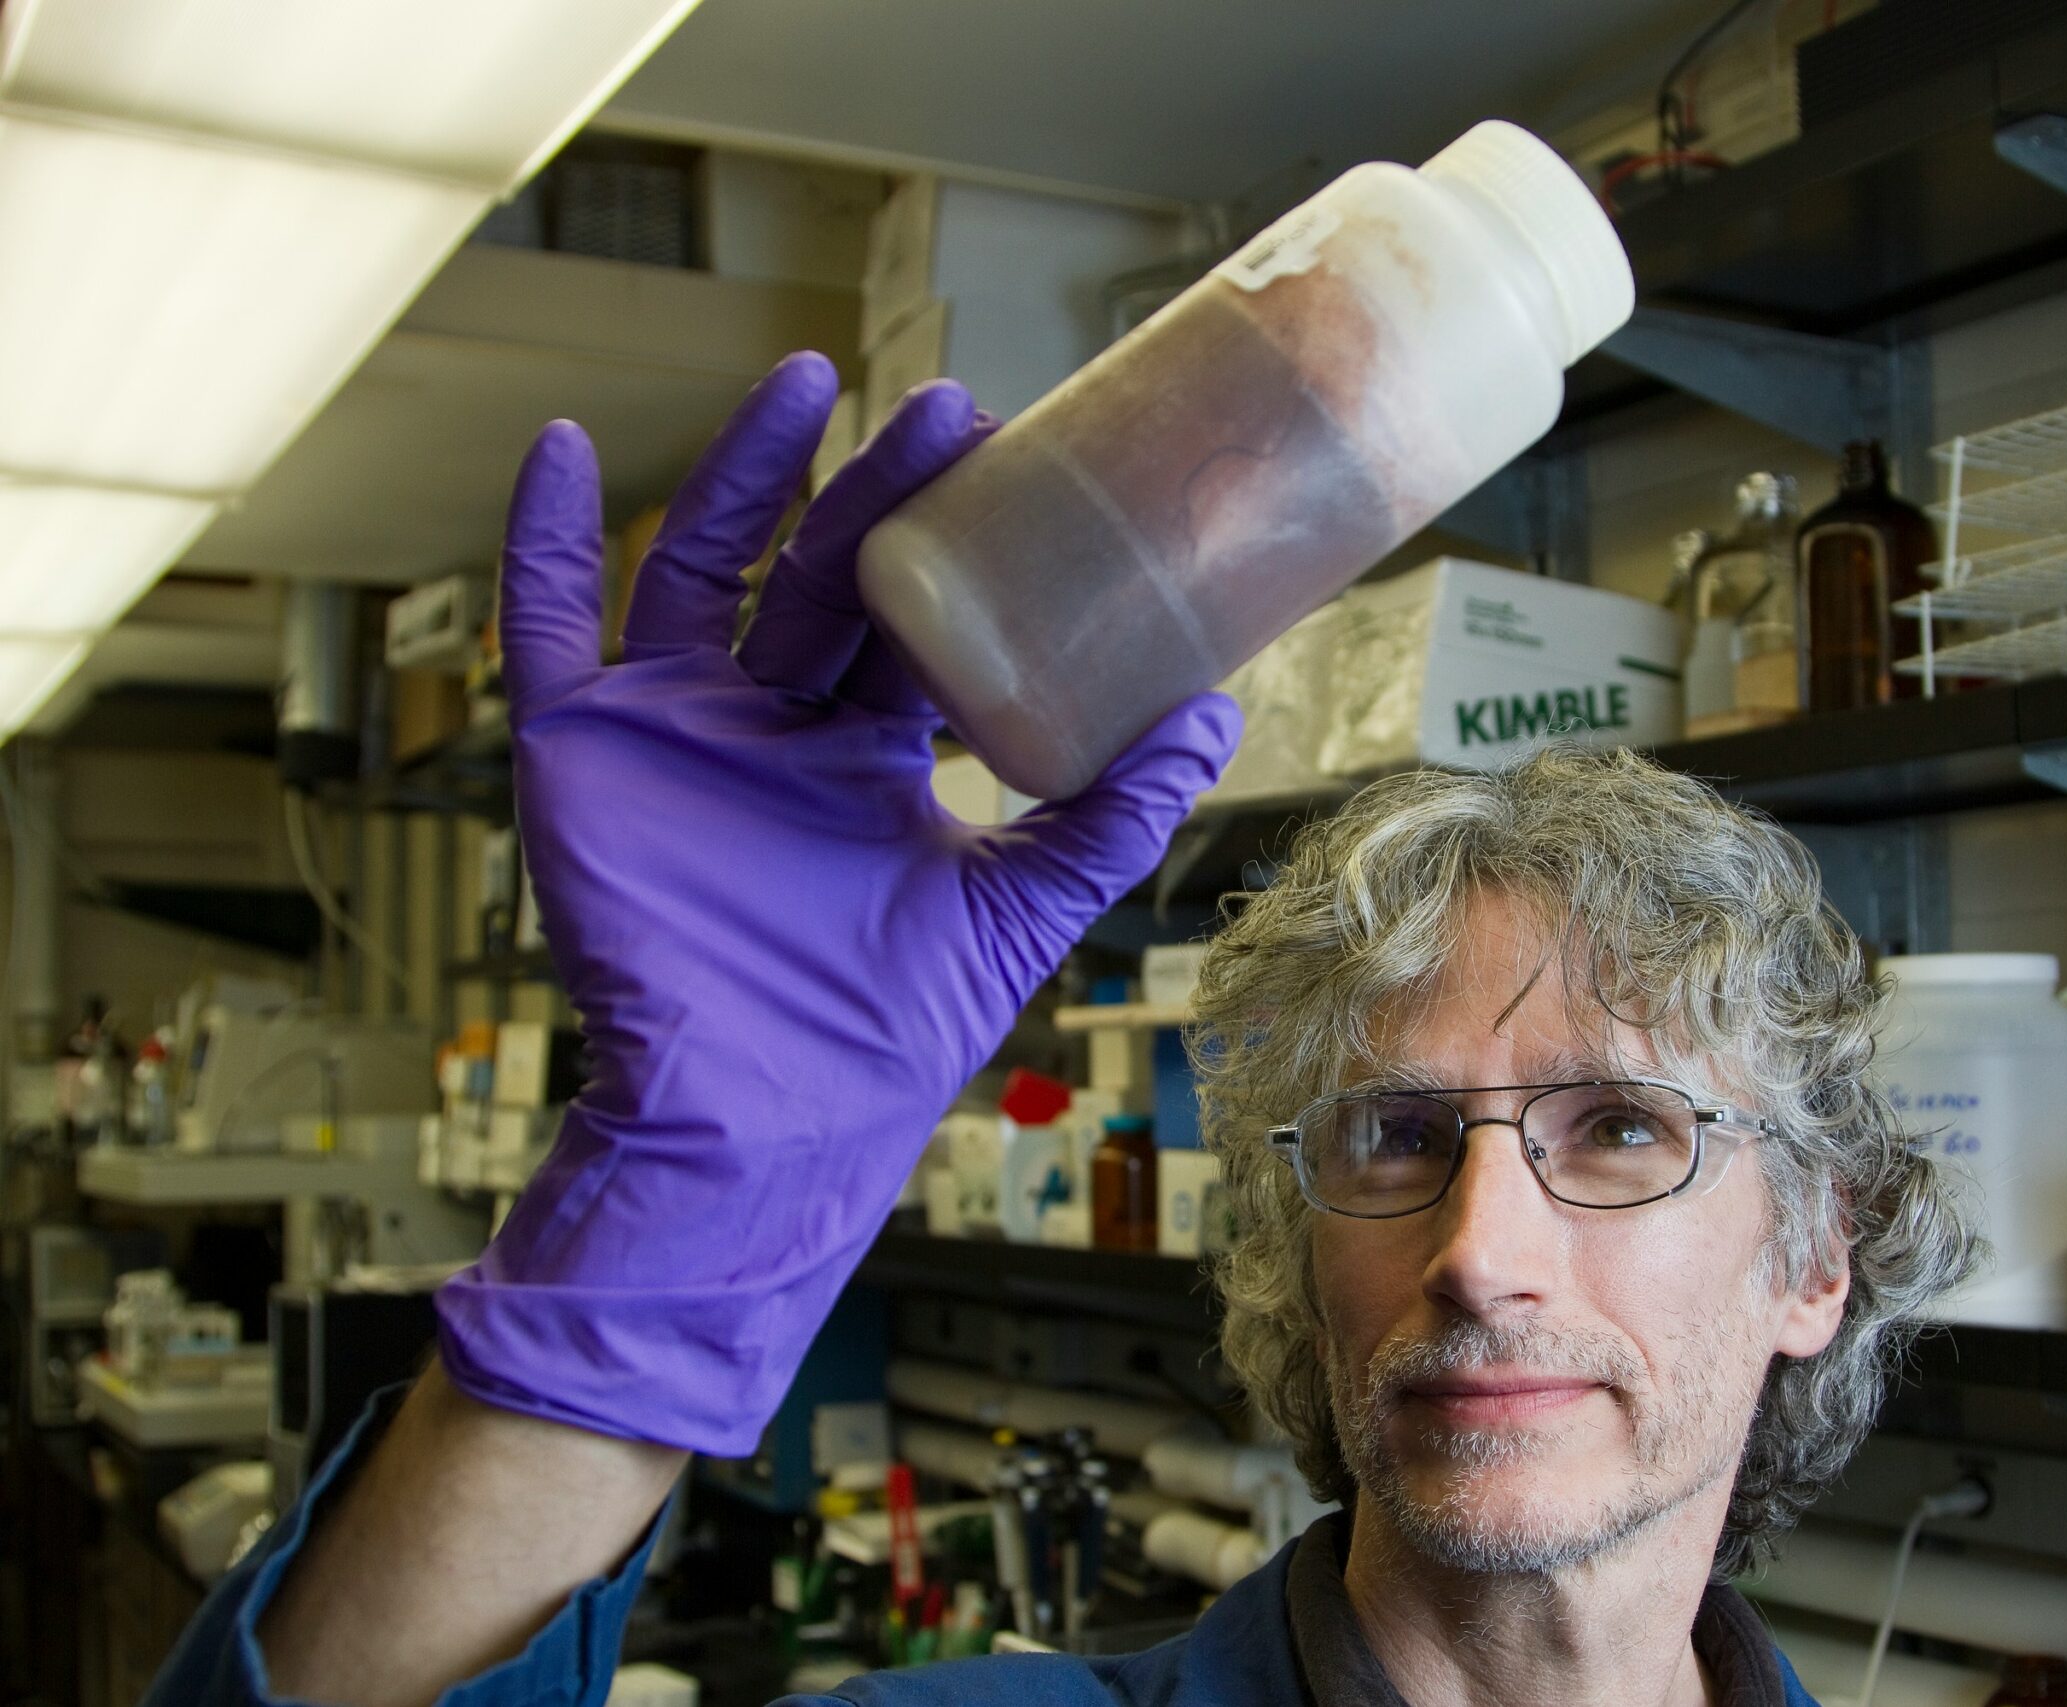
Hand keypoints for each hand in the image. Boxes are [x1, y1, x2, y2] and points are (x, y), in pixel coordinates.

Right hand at [436, 355, 1239, 1451]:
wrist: (767, 1124)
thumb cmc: (884, 1034)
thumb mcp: (1022, 906)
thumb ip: (1113, 812)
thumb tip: (1216, 711)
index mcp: (863, 751)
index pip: (906, 619)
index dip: (949, 545)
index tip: (1003, 456)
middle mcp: (769, 725)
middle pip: (819, 576)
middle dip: (877, 493)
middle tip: (945, 410)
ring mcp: (674, 730)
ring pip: (700, 568)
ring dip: (742, 473)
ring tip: (803, 381)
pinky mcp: (581, 755)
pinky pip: (545, 631)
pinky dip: (541, 542)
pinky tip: (557, 448)